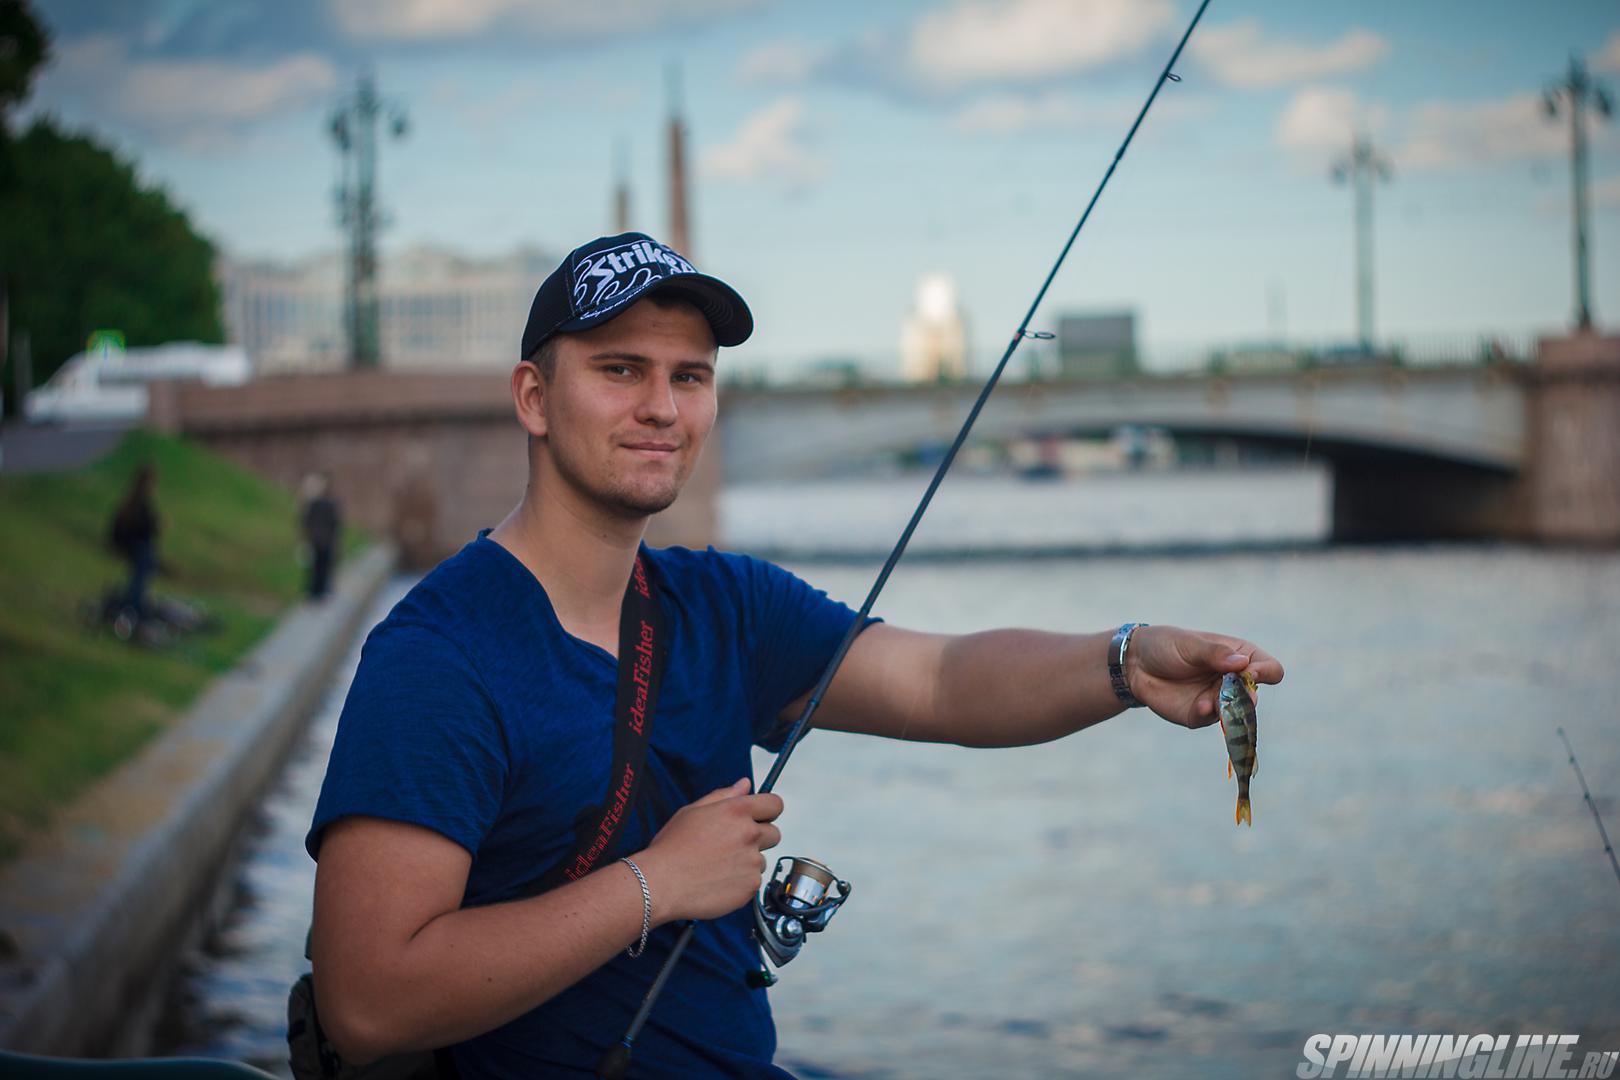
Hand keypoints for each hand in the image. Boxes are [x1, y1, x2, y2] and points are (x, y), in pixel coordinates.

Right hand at [633, 778, 782, 922]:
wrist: (660, 883)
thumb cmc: (671, 848)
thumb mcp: (693, 811)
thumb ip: (724, 795)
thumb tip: (745, 785)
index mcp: (736, 811)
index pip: (775, 804)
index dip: (767, 811)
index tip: (760, 818)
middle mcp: (749, 834)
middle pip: (774, 833)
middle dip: (758, 838)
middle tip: (731, 846)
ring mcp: (752, 862)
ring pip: (761, 860)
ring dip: (747, 863)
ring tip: (718, 866)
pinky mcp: (750, 887)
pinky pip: (753, 882)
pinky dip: (741, 883)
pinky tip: (718, 881)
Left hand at [1124, 625, 1283, 728]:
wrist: (1135, 663)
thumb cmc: (1167, 645)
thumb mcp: (1191, 644)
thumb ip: (1215, 654)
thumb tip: (1243, 664)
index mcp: (1240, 656)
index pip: (1270, 669)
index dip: (1264, 673)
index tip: (1249, 671)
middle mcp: (1234, 681)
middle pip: (1255, 695)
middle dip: (1248, 698)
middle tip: (1240, 695)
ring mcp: (1218, 700)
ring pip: (1235, 714)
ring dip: (1227, 709)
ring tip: (1212, 701)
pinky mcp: (1200, 715)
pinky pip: (1210, 721)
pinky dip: (1207, 715)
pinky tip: (1201, 706)